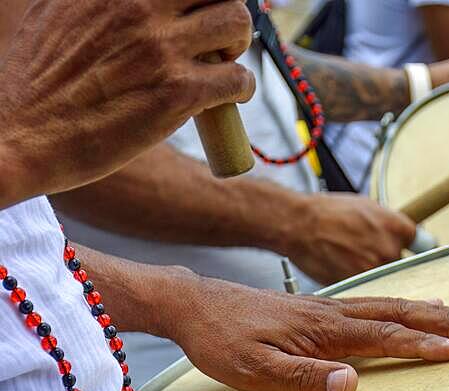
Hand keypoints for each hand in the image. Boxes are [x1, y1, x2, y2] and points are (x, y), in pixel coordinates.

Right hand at [0, 0, 254, 206]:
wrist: (22, 135)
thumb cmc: (38, 83)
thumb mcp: (55, 13)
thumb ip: (97, 0)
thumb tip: (121, 1)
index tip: (196, 10)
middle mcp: (139, 7)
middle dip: (225, 12)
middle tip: (216, 39)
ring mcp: (161, 49)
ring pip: (237, 24)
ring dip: (238, 45)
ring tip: (223, 65)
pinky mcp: (178, 93)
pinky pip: (238, 79)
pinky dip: (242, 88)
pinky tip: (230, 97)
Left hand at [168, 276, 448, 390]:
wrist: (194, 305)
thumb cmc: (223, 341)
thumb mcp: (255, 371)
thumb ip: (305, 378)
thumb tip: (352, 385)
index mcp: (325, 330)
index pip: (387, 337)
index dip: (427, 344)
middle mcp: (335, 313)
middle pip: (401, 312)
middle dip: (447, 319)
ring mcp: (330, 306)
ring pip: (391, 304)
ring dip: (432, 308)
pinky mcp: (320, 307)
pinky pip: (374, 302)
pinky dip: (404, 303)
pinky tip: (412, 307)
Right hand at [283, 194, 416, 283]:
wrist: (299, 224)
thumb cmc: (329, 212)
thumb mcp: (368, 206)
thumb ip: (390, 223)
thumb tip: (404, 234)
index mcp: (397, 227)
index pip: (421, 242)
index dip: (410, 245)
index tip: (411, 248)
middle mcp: (390, 250)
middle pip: (402, 263)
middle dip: (388, 258)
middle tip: (367, 249)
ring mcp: (374, 270)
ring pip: (383, 276)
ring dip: (372, 270)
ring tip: (350, 255)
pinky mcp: (358, 285)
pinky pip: (366, 286)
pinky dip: (357, 278)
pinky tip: (342, 264)